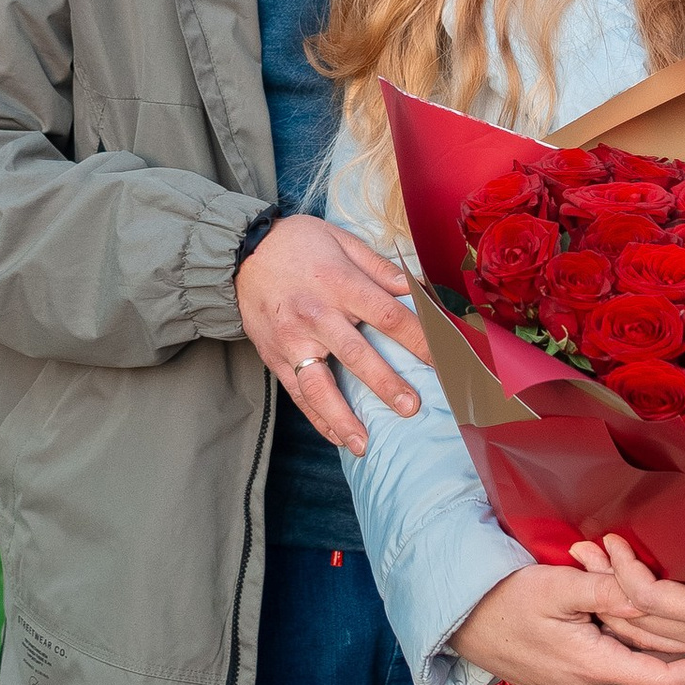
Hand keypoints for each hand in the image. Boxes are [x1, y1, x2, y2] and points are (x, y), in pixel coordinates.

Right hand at [236, 217, 426, 454]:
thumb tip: (418, 287)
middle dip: (385, 383)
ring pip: (318, 385)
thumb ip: (380, 267)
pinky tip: (338, 438)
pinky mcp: (275, 358)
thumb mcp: (341, 240)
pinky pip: (297, 394)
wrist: (241, 253)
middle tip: (411, 407)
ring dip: (343, 416)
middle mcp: (315, 315)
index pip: (386, 315)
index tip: (444, 359)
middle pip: (355, 354)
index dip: (418, 338)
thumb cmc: (298, 243)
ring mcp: (292, 340)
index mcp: (338, 283)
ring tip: (364, 443)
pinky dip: (317, 419)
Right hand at [452, 563, 684, 684]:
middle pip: (655, 676)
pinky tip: (640, 622)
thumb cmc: (507, 600)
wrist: (461, 623)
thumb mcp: (559, 586)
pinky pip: (616, 670)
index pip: (665, 680)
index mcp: (595, 668)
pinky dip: (634, 647)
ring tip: (678, 612)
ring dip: (657, 644)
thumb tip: (654, 596)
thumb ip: (610, 593)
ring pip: (636, 671)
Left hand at [573, 529, 684, 661]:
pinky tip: (615, 601)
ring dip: (611, 605)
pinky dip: (632, 620)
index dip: (624, 571)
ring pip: (644, 636)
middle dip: (604, 587)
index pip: (654, 599)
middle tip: (579, 553)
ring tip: (586, 571)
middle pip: (639, 620)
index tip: (609, 539)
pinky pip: (660, 640)